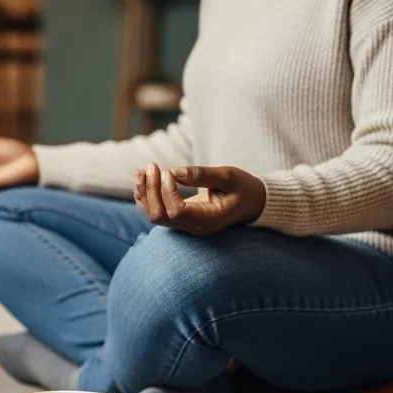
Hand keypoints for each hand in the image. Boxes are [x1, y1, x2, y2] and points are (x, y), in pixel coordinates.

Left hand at [135, 162, 265, 235]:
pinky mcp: (180, 219)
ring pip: (153, 215)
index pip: (176, 211)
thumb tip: (173, 172)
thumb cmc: (243, 187)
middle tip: (152, 165)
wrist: (251, 202)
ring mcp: (185, 225)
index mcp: (209, 220)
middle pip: (160, 216)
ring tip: (141, 170)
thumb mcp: (229, 176)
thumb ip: (202, 175)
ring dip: (144, 193)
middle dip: (151, 190)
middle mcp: (194, 227)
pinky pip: (156, 211)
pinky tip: (143, 177)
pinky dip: (145, 196)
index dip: (167, 191)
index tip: (169, 171)